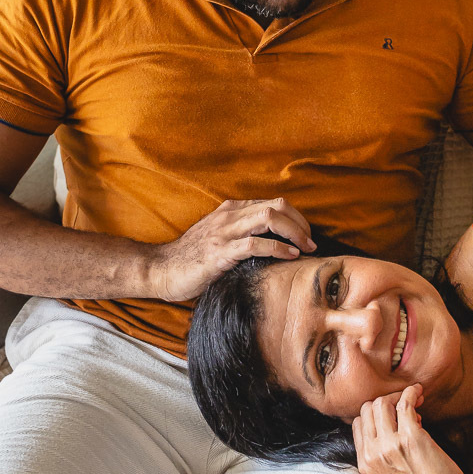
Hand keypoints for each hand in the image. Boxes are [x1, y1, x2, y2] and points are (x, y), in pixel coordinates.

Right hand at [149, 197, 315, 302]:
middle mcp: (229, 215)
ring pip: (269, 218)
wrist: (161, 269)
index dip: (295, 218)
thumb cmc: (192, 259)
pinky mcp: (220, 252)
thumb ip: (241, 234)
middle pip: (277, 206)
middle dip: (300, 223)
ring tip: (306, 247)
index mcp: (231, 210)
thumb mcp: (219, 238)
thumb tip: (273, 243)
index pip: (273, 204)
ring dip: (294, 232)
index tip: (306, 236)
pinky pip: (255, 243)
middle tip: (311, 242)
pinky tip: (290, 256)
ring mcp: (224, 232)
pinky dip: (278, 248)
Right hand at [353, 385, 472, 473]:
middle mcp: (372, 454)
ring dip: (398, 395)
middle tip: (404, 405)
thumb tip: (393, 427)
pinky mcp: (411, 438)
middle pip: (367, 410)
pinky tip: (420, 392)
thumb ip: (383, 457)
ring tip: (415, 401)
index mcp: (365, 465)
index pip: (358, 424)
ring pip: (382, 403)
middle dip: (385, 401)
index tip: (394, 417)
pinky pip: (404, 402)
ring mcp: (390, 446)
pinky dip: (412, 392)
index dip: (375, 416)